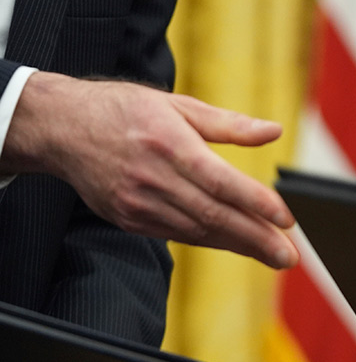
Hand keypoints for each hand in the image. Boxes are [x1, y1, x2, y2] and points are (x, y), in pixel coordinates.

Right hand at [4, 72, 299, 269]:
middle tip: (288, 256)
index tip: (287, 219)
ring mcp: (138, 203)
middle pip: (213, 215)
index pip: (220, 181)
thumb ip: (228, 124)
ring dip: (240, 246)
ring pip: (198, 231)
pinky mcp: (129, 219)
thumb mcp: (177, 105)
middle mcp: (152, 177)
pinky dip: (212, 241)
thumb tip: (272, 131)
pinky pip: (179, 235)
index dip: (255, 203)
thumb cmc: (123, 110)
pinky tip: (238, 245)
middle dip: (256, 239)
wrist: (61, 128)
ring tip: (273, 255)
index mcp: (168, 143)